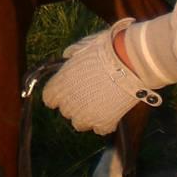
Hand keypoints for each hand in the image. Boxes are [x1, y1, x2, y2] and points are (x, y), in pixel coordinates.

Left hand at [42, 18, 162, 134]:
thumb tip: (68, 56)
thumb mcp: (82, 47)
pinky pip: (100, 129)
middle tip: (88, 94)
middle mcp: (69, 103)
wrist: (128, 62)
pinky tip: (112, 112)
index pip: (49, 98)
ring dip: (87, 116)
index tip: (65, 91)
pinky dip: (105, 123)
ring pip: (79, 124)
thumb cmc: (104, 50)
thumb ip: (71, 55)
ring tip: (99, 104)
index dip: (57, 95)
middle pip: (65, 111)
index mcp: (59, 84)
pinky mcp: (104, 124)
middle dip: (74, 104)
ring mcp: (86, 116)